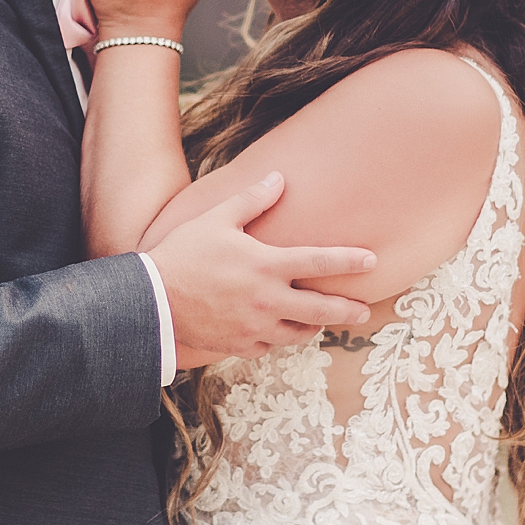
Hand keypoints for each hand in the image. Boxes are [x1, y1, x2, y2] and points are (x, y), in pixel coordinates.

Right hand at [148, 171, 376, 364]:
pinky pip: (270, 345)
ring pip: (298, 333)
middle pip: (322, 309)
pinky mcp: (241, 345)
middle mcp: (267, 299)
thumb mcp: (216, 219)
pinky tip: (278, 330)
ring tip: (320, 321)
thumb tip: (278, 179)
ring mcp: (256, 326)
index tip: (373, 260)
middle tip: (364, 312)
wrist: (152, 301)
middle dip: (348, 310)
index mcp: (266, 265)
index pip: (320, 262)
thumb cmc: (183, 254)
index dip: (350, 261)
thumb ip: (252, 200)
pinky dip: (278, 337)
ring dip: (312, 326)